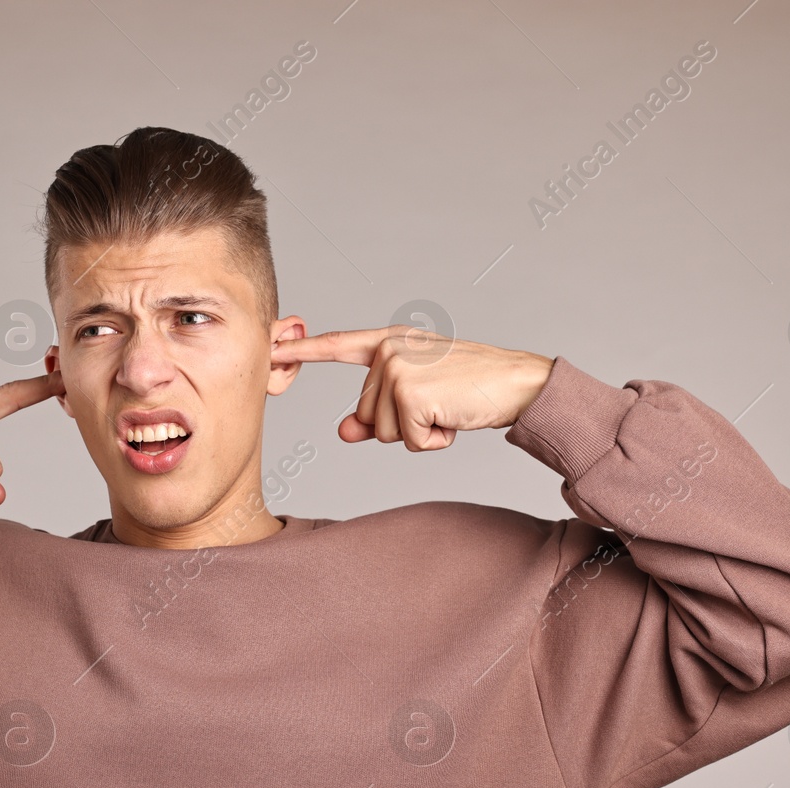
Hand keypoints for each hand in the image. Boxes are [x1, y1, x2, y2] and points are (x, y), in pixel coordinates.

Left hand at [272, 326, 554, 450]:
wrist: (518, 384)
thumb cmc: (470, 390)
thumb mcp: (418, 399)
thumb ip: (376, 414)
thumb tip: (342, 432)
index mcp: (390, 342)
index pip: (338, 346)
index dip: (302, 351)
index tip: (271, 349)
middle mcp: (389, 350)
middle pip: (366, 414)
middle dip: (402, 424)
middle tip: (439, 405)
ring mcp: (398, 369)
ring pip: (383, 432)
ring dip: (418, 434)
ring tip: (447, 409)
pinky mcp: (410, 394)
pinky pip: (406, 441)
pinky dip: (432, 441)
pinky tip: (451, 418)